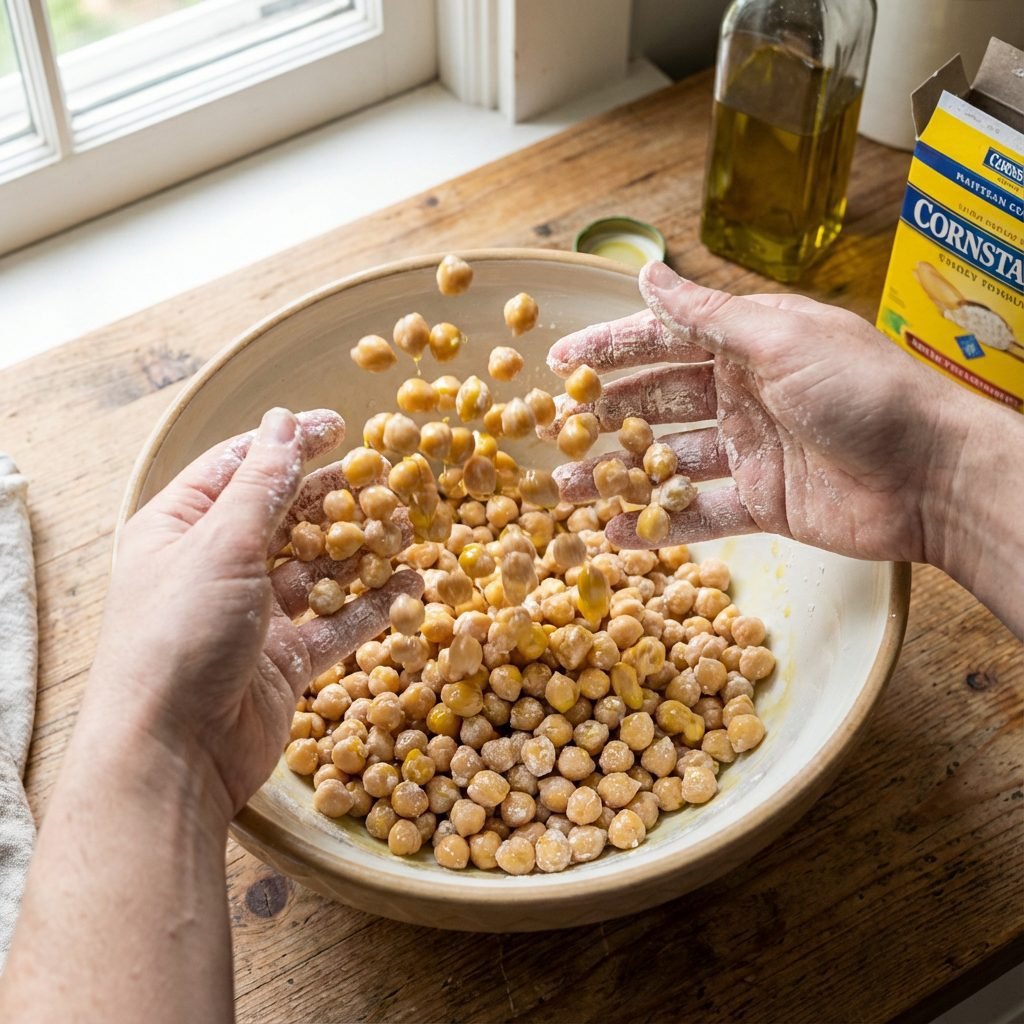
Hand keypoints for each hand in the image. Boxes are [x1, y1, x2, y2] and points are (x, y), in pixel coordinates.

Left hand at [83, 408, 421, 821]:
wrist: (172, 754)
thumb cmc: (180, 635)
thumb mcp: (221, 544)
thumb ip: (262, 484)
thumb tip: (283, 420)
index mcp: (181, 527)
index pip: (239, 467)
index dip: (288, 442)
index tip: (341, 426)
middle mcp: (216, 566)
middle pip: (283, 516)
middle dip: (332, 496)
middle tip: (385, 476)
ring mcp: (252, 615)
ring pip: (316, 569)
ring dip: (358, 549)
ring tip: (406, 524)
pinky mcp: (285, 659)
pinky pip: (336, 622)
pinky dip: (371, 604)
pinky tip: (410, 584)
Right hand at [546, 261, 961, 562]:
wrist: (931, 473)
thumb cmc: (863, 390)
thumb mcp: (780, 338)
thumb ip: (707, 314)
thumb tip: (647, 270)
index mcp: (747, 345)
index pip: (662, 340)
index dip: (608, 349)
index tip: (557, 363)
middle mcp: (743, 394)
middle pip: (657, 404)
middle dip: (603, 418)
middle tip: (552, 436)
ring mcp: (751, 450)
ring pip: (669, 462)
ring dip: (619, 477)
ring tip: (566, 494)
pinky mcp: (764, 501)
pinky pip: (701, 511)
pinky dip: (661, 524)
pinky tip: (617, 535)